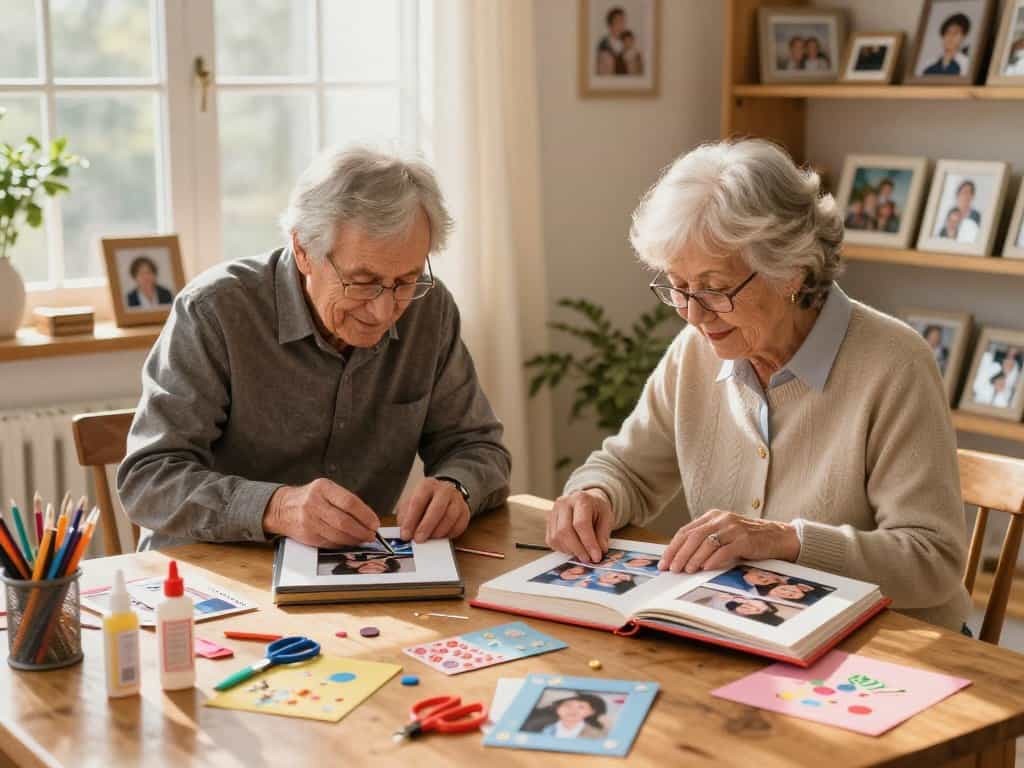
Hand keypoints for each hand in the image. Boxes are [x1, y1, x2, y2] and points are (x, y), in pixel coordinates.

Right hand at [262, 478, 378, 547]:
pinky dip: (343, 544)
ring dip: (354, 539)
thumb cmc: (310, 498)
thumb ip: (345, 501)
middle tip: (371, 534)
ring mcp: (309, 520)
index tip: (375, 523)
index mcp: (323, 488)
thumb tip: (368, 519)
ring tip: (363, 539)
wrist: (282, 508)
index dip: (365, 515)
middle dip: (362, 531)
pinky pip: (330, 542)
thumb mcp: (326, 490)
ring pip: (338, 535)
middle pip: (344, 521)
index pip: (349, 502)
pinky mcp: (307, 535)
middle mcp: (314, 503)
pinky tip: (349, 542)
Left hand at [396, 477, 469, 541]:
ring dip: (438, 531)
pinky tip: (440, 536)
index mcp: (427, 485)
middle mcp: (444, 490)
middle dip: (426, 526)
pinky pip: (459, 525)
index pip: (418, 502)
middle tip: (418, 539)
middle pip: (437, 508)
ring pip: (450, 517)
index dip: (411, 520)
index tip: (405, 534)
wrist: (443, 493)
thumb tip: (404, 533)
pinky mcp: (465, 511)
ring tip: (429, 538)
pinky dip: (449, 534)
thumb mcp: (409, 503)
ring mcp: (457, 500)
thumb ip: (405, 517)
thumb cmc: (424, 500)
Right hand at [545, 488, 613, 563]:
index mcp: (581, 499)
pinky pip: (552, 540)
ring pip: (556, 537)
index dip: (589, 543)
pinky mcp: (548, 522)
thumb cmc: (597, 509)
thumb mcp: (606, 518)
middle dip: (578, 549)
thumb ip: (603, 535)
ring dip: (570, 550)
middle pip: (565, 531)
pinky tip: (573, 549)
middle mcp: (563, 503)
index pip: (581, 524)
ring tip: (583, 554)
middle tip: (589, 559)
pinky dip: (563, 549)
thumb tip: (599, 552)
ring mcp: (553, 511)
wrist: (586, 501)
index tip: (596, 556)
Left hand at [658, 509, 799, 573]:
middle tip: (672, 569)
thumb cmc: (748, 539)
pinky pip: (725, 550)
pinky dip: (713, 560)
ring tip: (686, 571)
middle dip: (679, 554)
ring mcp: (733, 528)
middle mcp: (721, 519)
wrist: (778, 537)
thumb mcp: (724, 534)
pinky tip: (705, 568)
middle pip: (693, 537)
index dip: (673, 547)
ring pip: (706, 543)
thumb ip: (705, 541)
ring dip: (693, 558)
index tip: (664, 562)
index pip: (686, 531)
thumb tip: (681, 559)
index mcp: (712, 516)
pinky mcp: (745, 539)